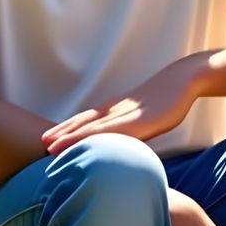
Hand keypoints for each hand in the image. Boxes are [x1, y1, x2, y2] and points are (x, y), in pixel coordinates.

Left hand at [42, 60, 201, 152]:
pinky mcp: (142, 119)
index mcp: (117, 108)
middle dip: (62, 133)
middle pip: (84, 122)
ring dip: (72, 136)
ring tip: (51, 146)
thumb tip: (123, 139)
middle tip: (41, 143)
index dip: (66, 128)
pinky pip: (117, 131)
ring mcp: (128, 114)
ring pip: (95, 127)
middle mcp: (117, 109)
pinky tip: (89, 145)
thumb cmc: (167, 97)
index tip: (47, 138)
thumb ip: (133, 124)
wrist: (184, 79)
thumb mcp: (146, 113)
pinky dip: (100, 138)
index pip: (86, 119)